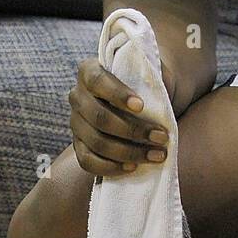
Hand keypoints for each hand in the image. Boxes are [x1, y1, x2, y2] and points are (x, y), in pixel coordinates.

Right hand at [69, 58, 169, 176]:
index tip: (141, 106)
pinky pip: (88, 162)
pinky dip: (111, 167)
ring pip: (96, 142)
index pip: (97, 80)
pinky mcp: (78, 146)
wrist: (140, 99)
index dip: (117, 94)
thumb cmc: (145, 81)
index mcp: (89, 70)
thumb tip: (158, 88)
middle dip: (133, 130)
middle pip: (99, 117)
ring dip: (129, 152)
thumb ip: (149, 75)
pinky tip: (133, 166)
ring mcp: (76, 123)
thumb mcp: (148, 71)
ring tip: (156, 155)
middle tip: (161, 137)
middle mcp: (77, 96)